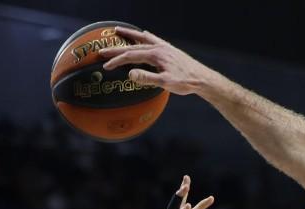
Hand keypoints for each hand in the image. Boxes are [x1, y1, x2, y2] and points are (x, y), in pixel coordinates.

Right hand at [99, 27, 215, 95]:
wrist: (202, 78)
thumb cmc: (185, 82)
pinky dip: (145, 37)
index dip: (117, 61)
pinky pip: (154, 40)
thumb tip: (130, 73)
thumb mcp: (166, 83)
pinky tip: (144, 34)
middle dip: (117, 49)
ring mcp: (165, 47)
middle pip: (133, 46)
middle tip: (102, 50)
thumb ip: (147, 78)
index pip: (131, 56)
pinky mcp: (170, 50)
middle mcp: (159, 48)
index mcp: (156, 55)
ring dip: (130, 35)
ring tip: (118, 30)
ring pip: (143, 39)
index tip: (105, 66)